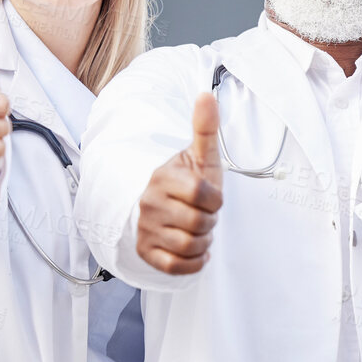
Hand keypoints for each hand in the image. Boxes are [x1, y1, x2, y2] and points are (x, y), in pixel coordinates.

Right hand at [135, 93, 222, 273]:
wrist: (161, 206)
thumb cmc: (187, 181)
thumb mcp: (199, 156)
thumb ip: (205, 128)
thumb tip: (207, 95)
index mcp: (163, 178)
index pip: (203, 194)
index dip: (215, 199)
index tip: (211, 197)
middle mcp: (150, 203)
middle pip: (199, 223)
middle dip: (210, 222)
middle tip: (203, 216)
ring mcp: (145, 229)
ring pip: (189, 245)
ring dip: (202, 242)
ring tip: (197, 230)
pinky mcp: (146, 252)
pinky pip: (176, 266)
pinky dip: (192, 262)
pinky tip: (193, 249)